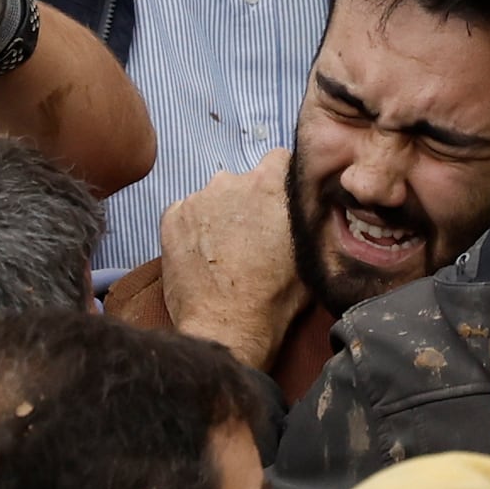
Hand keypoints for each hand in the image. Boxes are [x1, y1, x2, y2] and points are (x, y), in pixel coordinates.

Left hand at [151, 156, 302, 365]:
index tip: (277, 204)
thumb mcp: (311, 256)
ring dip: (218, 216)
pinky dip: (192, 229)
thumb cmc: (274, 299)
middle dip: (247, 203)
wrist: (226, 329)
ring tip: (223, 253)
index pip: (279, 160)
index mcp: (271, 185)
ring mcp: (198, 198)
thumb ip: (310, 220)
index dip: (280, 182)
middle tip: (251, 239)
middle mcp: (232, 182)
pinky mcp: (171, 217)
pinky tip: (202, 257)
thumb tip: (317, 207)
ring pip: (212, 198)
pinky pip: (185, 214)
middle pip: (243, 181)